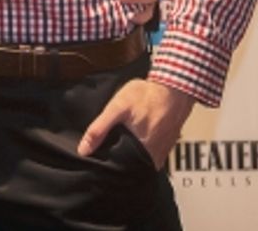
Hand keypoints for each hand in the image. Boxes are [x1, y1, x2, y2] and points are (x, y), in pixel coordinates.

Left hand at [78, 80, 193, 168]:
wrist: (174, 88)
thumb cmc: (146, 95)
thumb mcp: (117, 108)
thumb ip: (99, 129)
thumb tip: (84, 150)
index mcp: (141, 151)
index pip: (119, 169)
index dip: (108, 165)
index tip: (99, 161)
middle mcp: (154, 156)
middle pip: (130, 166)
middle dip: (119, 161)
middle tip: (109, 149)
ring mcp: (163, 152)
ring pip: (141, 161)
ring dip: (131, 156)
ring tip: (121, 143)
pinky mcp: (168, 146)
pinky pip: (151, 155)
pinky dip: (142, 150)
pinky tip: (136, 139)